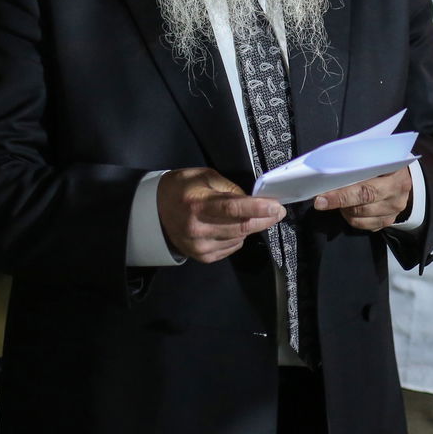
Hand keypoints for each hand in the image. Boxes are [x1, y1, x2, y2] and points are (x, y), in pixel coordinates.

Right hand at [157, 168, 285, 263]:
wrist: (154, 212)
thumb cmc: (182, 189)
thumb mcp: (204, 177)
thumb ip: (229, 188)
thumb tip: (253, 200)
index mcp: (197, 204)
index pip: (233, 208)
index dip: (258, 208)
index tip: (277, 206)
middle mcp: (197, 228)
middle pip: (241, 227)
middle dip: (265, 219)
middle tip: (278, 212)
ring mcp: (199, 246)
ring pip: (239, 239)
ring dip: (252, 227)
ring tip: (253, 216)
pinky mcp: (202, 257)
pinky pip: (232, 248)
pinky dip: (239, 237)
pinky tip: (233, 227)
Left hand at [312, 167, 411, 231]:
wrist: (403, 178)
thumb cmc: (384, 163)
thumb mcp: (376, 156)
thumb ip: (358, 162)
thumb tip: (329, 171)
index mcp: (395, 173)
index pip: (366, 187)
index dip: (342, 193)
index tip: (321, 197)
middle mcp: (398, 194)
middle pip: (363, 202)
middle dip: (338, 202)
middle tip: (320, 202)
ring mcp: (394, 210)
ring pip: (360, 216)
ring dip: (344, 209)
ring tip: (337, 200)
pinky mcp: (388, 221)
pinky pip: (363, 225)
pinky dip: (351, 217)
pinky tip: (347, 208)